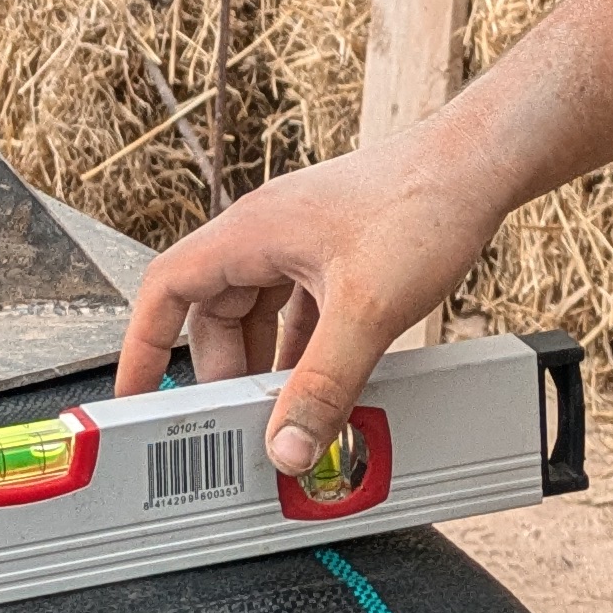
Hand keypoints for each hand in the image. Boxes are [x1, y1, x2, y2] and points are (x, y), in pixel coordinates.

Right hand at [113, 115, 513, 476]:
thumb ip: (324, 386)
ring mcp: (301, 242)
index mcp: (250, 233)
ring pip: (259, 316)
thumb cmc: (419, 204)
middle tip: (238, 428)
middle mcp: (266, 234)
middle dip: (224, 375)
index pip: (166, 289)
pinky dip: (302, 353)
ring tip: (283, 416)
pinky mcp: (336, 254)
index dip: (142, 345)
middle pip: (215, 315)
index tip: (134, 396)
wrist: (477, 165)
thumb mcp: (366, 312)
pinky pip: (299, 312)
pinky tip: (325, 386)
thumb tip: (288, 448)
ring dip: (266, 367)